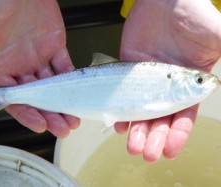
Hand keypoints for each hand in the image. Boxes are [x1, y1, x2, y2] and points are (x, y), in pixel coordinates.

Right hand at [0, 0, 79, 137]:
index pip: (11, 98)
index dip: (25, 114)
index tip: (39, 125)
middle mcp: (14, 65)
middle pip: (33, 97)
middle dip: (48, 114)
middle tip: (61, 127)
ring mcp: (33, 57)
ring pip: (51, 87)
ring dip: (63, 103)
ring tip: (72, 118)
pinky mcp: (52, 45)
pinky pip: (64, 66)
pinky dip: (73, 80)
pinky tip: (79, 91)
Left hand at [114, 0, 220, 162]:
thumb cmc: (195, 14)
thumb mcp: (218, 37)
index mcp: (191, 83)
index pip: (185, 115)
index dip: (178, 134)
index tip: (171, 150)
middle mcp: (168, 85)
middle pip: (161, 119)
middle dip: (155, 138)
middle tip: (148, 154)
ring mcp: (147, 78)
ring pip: (141, 111)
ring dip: (138, 131)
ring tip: (133, 146)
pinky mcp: (128, 69)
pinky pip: (122, 94)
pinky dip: (120, 110)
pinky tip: (119, 124)